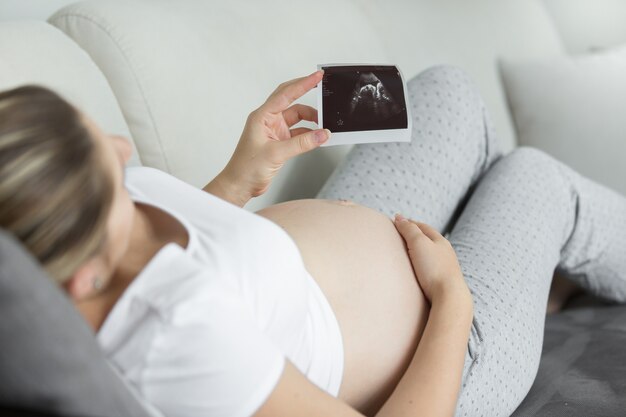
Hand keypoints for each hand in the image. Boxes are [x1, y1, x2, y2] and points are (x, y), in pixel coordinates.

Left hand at [215, 70, 330, 205]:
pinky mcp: (279, 143)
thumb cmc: (246, 168)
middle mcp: (268, 121)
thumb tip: (322, 134)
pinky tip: (317, 138)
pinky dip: (309, 135)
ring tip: (324, 126)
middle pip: (291, 101)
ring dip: (311, 122)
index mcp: (262, 116)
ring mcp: (274, 131)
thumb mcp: (277, 153)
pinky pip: (298, 133)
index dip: (303, 84)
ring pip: (297, 119)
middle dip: (307, 95)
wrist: (240, 185)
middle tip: (323, 89)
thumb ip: (302, 143)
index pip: (285, 94)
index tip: (317, 77)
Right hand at [393, 214, 468, 302]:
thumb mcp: (419, 242)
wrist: (449, 296)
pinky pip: (430, 267)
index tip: (397, 220)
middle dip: (415, 235)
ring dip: (420, 250)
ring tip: (409, 250)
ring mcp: (445, 267)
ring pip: (430, 254)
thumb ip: (409, 229)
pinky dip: (422, 263)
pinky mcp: (441, 281)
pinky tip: (418, 269)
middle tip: (402, 233)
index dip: (409, 222)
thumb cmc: (434, 268)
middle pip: (428, 239)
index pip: (423, 227)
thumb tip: (399, 217)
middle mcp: (445, 253)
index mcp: (441, 241)